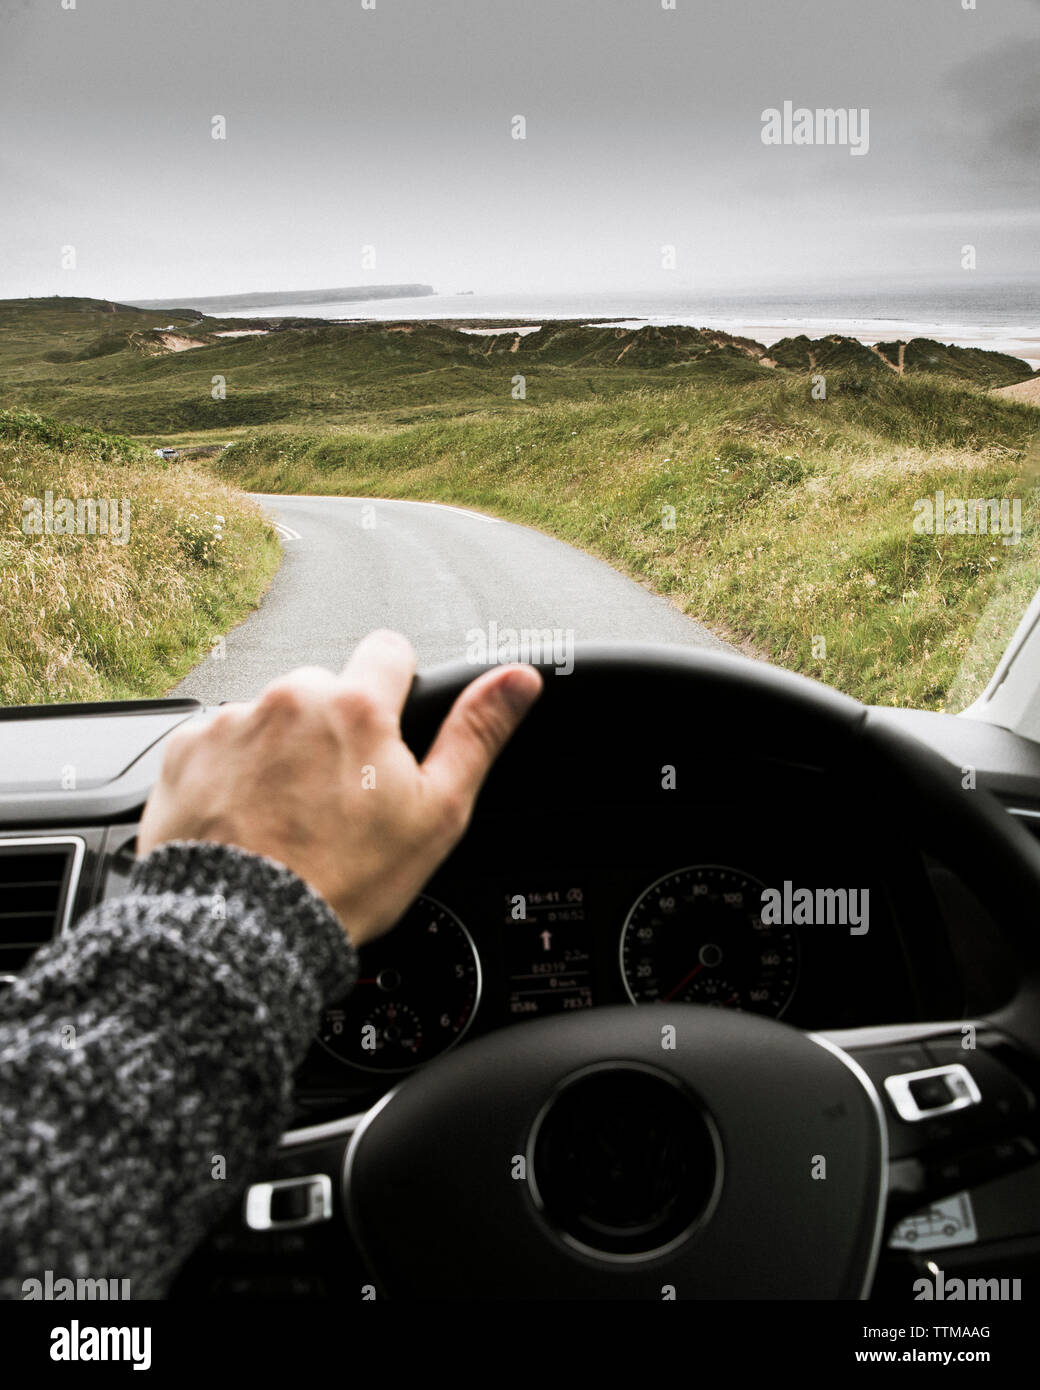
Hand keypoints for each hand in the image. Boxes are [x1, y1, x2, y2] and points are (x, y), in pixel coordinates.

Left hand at [137, 630, 542, 945]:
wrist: (243, 931)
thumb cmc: (343, 880)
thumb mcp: (436, 813)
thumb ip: (477, 733)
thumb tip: (519, 679)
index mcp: (354, 705)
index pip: (389, 650)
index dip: (397, 689)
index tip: (390, 732)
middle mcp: (288, 700)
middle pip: (326, 691)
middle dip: (335, 730)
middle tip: (340, 797)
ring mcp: (231, 723)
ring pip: (273, 720)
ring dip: (283, 753)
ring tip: (289, 817)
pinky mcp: (186, 752)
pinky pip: (222, 745)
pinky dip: (235, 774)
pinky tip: (248, 820)